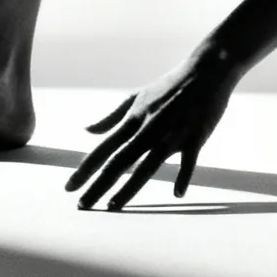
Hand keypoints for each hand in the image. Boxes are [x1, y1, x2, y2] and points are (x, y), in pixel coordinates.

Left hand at [66, 45, 238, 210]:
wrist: (208, 70)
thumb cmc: (171, 83)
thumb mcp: (138, 96)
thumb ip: (112, 116)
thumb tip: (87, 130)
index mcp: (134, 118)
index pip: (103, 148)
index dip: (85, 169)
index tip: (69, 188)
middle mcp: (149, 128)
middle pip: (120, 161)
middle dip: (99, 184)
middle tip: (82, 205)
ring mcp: (173, 133)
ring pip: (148, 165)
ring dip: (130, 188)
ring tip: (113, 206)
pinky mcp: (196, 136)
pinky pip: (188, 161)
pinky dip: (183, 176)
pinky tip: (177, 194)